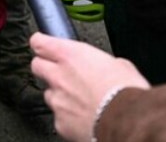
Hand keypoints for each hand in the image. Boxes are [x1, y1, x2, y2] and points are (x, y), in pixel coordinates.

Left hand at [30, 33, 148, 141]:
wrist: (128, 122)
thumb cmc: (126, 92)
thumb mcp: (120, 64)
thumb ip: (102, 62)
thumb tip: (106, 66)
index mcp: (70, 55)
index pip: (39, 42)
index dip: (40, 43)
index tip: (42, 44)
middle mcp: (58, 76)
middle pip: (37, 66)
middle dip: (46, 68)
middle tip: (61, 72)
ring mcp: (57, 101)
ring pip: (49, 94)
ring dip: (60, 94)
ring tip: (80, 100)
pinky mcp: (60, 123)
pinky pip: (58, 117)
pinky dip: (68, 117)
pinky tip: (84, 117)